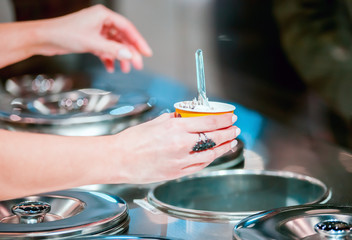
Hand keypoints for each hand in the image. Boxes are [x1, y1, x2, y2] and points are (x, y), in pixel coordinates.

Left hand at [39, 4, 151, 72]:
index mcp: (103, 15)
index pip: (127, 28)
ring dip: (120, 57)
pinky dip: (109, 58)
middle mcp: (101, 22)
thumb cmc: (63, 34)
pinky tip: (111, 67)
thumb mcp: (93, 43)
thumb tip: (130, 55)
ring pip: (114, 45)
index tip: (146, 53)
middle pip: (122, 38)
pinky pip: (105, 49)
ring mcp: (96, 31)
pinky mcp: (90, 40)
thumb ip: (114, 50)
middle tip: (137, 65)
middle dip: (130, 53)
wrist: (44, 39)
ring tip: (125, 69)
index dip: (139, 41)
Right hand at [105, 113, 239, 183]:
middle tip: (235, 129)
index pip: (208, 122)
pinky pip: (199, 166)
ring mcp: (180, 160)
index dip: (223, 119)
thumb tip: (185, 117)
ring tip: (230, 142)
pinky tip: (214, 155)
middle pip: (214, 138)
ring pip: (210, 154)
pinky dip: (209, 159)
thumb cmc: (133, 140)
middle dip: (228, 133)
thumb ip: (173, 119)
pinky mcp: (176, 173)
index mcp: (175, 127)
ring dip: (223, 147)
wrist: (119, 159)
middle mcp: (181, 144)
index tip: (231, 117)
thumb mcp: (155, 122)